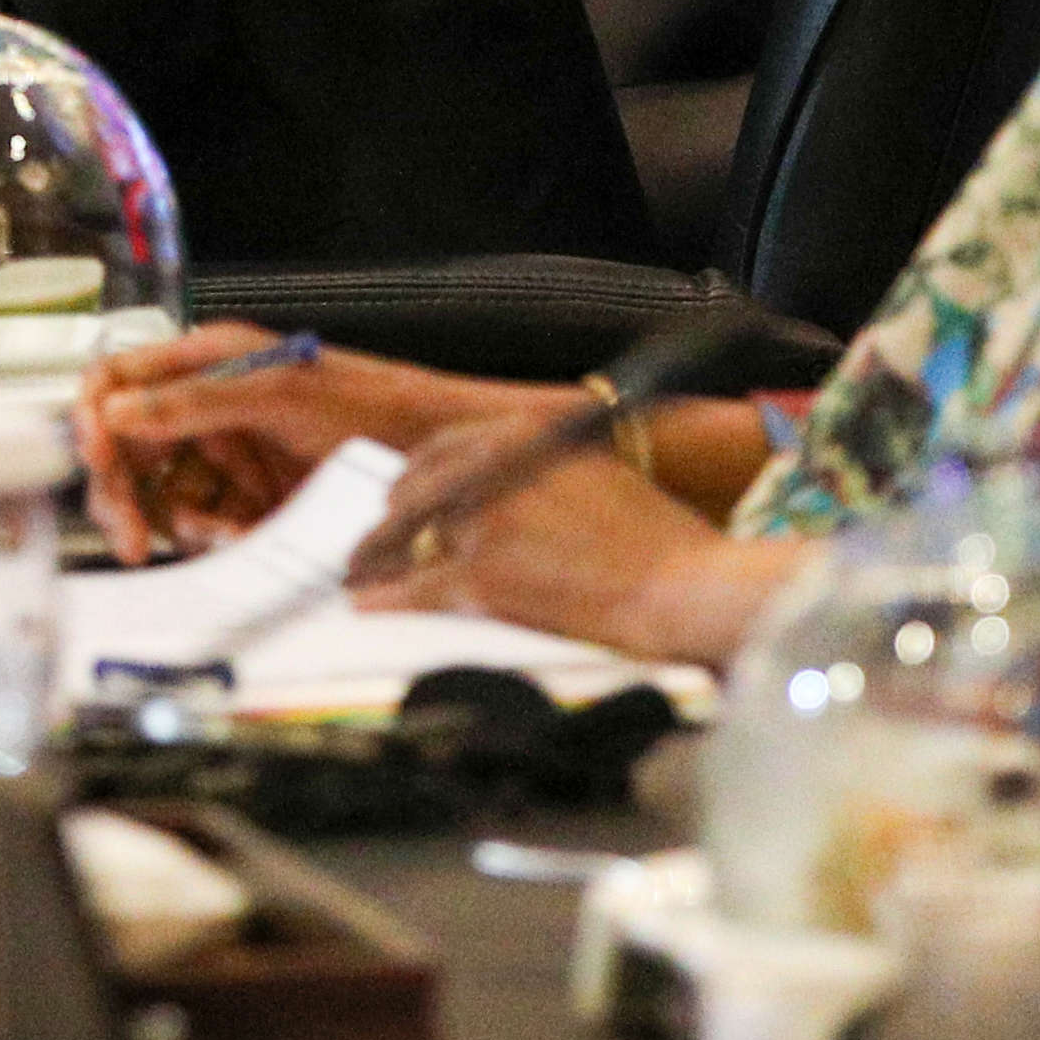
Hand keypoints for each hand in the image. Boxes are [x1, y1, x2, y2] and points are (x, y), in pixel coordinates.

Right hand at [74, 327, 560, 557]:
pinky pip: (200, 528)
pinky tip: (241, 536)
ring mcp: (227, 457)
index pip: (119, 381)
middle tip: (131, 537)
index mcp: (209, 359)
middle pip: (127, 450)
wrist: (441, 461)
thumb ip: (195, 400)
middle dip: (125, 495)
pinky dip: (211, 539)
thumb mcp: (280, 393)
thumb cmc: (376, 406)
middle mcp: (209, 406)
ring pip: (159, 497)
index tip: (93, 458)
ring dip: (176, 523)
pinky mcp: (246, 504)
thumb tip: (118, 412)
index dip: (94, 418)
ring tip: (217, 531)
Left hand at [351, 445, 775, 667]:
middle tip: (374, 537)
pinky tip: (364, 604)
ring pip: (408, 540)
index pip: (446, 449)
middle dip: (392, 517)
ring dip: (379, 559)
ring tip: (358, 574)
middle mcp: (495, 468)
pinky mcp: (480, 575)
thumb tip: (503, 489)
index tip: (401, 493)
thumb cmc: (659, 541)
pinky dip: (384, 598)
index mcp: (524, 436)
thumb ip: (542, 470)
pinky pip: (414, 588)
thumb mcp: (599, 472)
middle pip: (416, 491)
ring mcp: (483, 521)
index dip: (417, 476)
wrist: (681, 586)